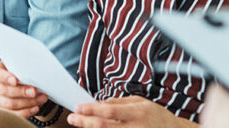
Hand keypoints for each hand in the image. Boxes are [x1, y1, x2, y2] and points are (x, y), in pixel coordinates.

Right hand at [0, 61, 49, 118]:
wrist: (23, 83)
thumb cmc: (22, 73)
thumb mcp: (22, 67)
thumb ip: (24, 68)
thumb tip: (33, 72)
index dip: (5, 77)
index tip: (15, 80)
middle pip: (3, 90)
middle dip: (20, 91)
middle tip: (34, 91)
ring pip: (9, 104)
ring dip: (27, 102)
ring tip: (41, 98)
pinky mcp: (3, 111)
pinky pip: (13, 115)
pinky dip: (26, 112)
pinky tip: (35, 107)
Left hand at [69, 96, 196, 127]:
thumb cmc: (156, 116)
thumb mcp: (139, 102)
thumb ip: (118, 102)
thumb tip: (98, 103)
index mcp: (137, 113)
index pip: (110, 111)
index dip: (91, 110)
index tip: (78, 108)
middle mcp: (134, 127)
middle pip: (103, 126)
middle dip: (84, 122)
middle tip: (72, 118)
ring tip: (79, 123)